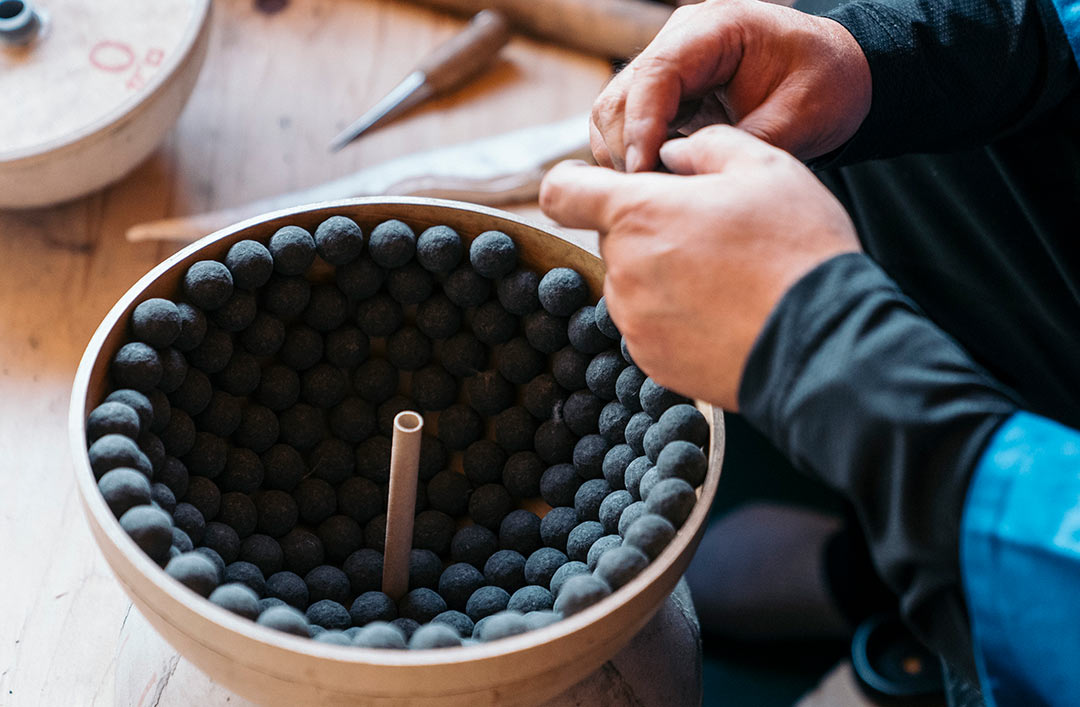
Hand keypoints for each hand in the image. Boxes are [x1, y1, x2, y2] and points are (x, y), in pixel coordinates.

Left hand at [540, 125, 860, 409]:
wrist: (822, 341)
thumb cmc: (795, 247)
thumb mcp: (765, 165)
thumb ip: (705, 146)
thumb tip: (672, 153)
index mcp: (637, 213)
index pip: (560, 192)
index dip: (572, 182)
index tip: (596, 184)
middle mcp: (623, 268)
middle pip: (612, 237)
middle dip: (648, 227)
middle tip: (708, 232)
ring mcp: (633, 320)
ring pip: (631, 281)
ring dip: (662, 272)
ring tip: (724, 277)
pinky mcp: (650, 359)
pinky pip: (649, 323)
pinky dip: (674, 314)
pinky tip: (722, 313)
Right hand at [591, 0, 870, 171]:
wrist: (842, 74)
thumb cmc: (827, 84)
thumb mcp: (799, 117)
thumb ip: (743, 146)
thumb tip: (687, 182)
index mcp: (715, 28)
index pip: (655, 75)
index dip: (641, 128)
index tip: (643, 174)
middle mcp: (680, 41)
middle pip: (619, 98)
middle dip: (626, 151)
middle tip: (651, 198)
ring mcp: (668, 66)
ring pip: (613, 116)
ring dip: (624, 159)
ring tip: (657, 193)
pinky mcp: (665, 94)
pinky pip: (628, 128)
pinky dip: (634, 159)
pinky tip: (662, 183)